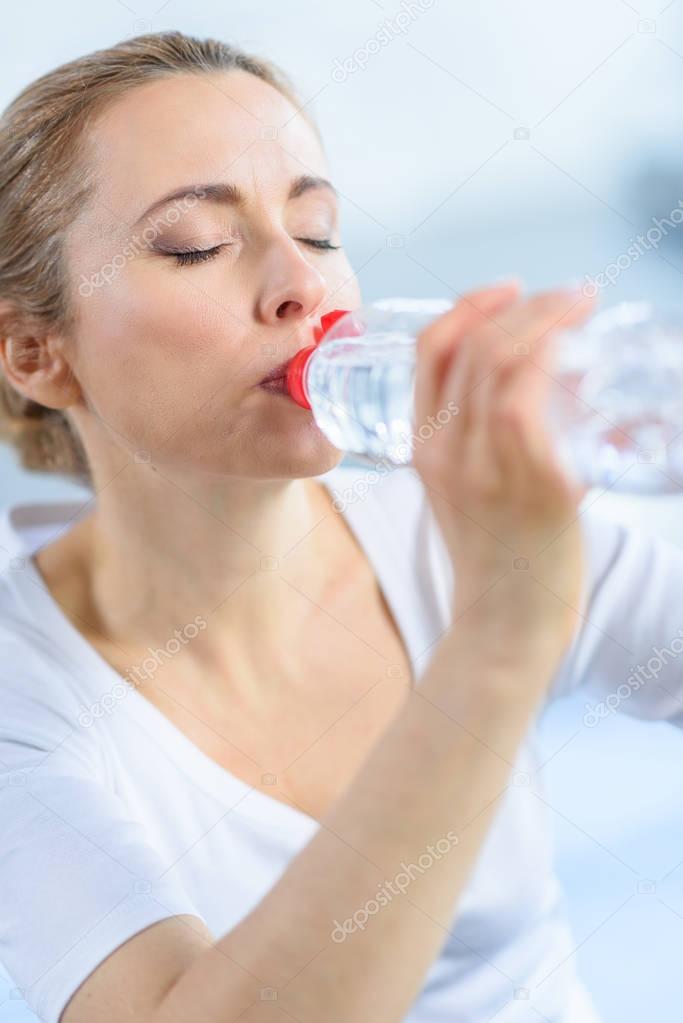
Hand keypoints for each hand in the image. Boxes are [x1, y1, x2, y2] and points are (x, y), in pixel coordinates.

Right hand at [412, 281, 596, 667]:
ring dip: (551, 319)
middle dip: (527, 302)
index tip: (509, 288)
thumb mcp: (464, 493)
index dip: (470, 304)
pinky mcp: (535, 485)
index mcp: (424, 447)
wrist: (504, 627)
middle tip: (570, 295)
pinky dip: (558, 362)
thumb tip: (541, 387)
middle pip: (476, 344)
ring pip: (505, 361)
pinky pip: (534, 402)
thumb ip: (482, 443)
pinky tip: (583, 353)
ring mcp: (486, 467)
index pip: (431, 350)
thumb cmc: (497, 560)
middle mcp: (446, 450)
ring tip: (584, 307)